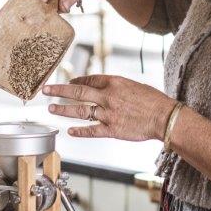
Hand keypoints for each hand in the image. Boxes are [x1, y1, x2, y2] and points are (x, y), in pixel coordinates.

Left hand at [43, 75, 176, 140]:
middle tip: (46, 89)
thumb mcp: (134, 85)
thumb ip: (117, 87)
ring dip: (63, 110)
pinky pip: (91, 130)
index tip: (69, 82)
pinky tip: (70, 131)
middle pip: (78, 92)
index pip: (89, 79)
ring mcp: (108, 114)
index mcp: (114, 83)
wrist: (164, 117)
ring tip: (52, 108)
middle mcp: (108, 97)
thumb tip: (104, 88)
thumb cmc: (154, 101)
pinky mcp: (111, 130)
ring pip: (80, 111)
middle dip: (59, 90)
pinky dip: (79, 131)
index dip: (76, 80)